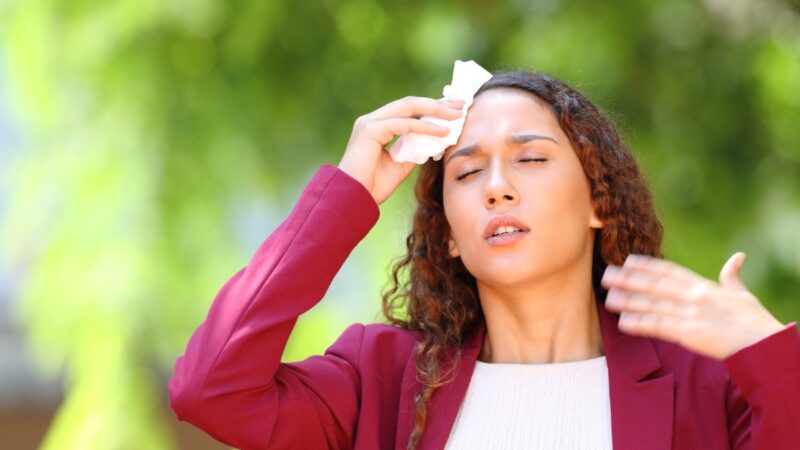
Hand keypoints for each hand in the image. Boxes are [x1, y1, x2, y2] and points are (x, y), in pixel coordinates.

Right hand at [338, 96, 462, 204]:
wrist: (353, 200)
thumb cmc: (372, 186)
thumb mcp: (400, 165)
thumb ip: (414, 150)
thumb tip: (434, 142)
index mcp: (377, 126)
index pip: (409, 110)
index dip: (432, 108)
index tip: (455, 109)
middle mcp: (372, 120)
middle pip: (411, 104)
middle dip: (438, 103)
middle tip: (462, 104)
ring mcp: (369, 123)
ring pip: (408, 108)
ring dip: (436, 110)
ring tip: (457, 115)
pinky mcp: (370, 130)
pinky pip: (404, 124)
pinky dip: (425, 127)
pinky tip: (442, 132)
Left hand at [601, 252, 785, 359]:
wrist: (765, 345)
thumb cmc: (756, 322)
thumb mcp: (743, 294)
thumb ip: (732, 276)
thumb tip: (738, 257)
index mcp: (705, 286)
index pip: (670, 271)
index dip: (648, 265)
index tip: (628, 260)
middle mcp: (694, 297)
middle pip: (655, 285)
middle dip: (629, 279)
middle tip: (607, 275)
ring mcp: (691, 314)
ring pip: (652, 304)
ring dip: (628, 301)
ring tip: (608, 298)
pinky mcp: (689, 333)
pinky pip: (659, 326)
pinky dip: (640, 324)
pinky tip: (624, 323)